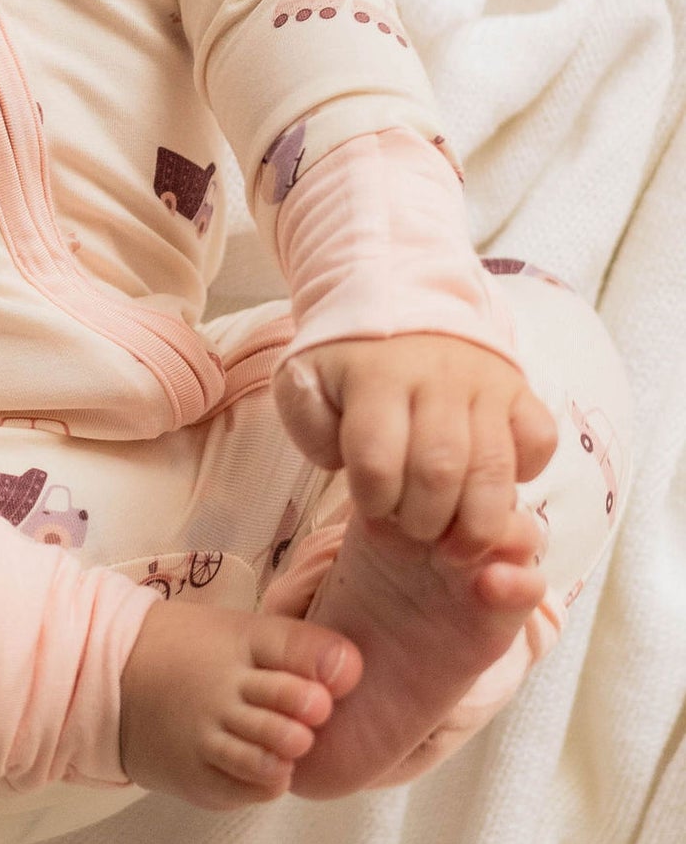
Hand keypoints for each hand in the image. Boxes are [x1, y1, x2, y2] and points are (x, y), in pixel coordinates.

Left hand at [274, 333, 557, 560]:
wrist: (400, 301)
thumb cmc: (347, 361)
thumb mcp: (304, 381)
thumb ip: (310, 426)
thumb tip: (343, 463)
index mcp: (376, 375)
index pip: (376, 461)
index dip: (372, 503)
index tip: (370, 510)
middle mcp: (438, 376)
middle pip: (439, 471)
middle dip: (423, 521)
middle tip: (412, 531)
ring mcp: (485, 382)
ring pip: (493, 468)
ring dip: (475, 523)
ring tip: (454, 543)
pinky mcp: (518, 388)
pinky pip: (539, 440)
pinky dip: (525, 474)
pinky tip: (492, 486)